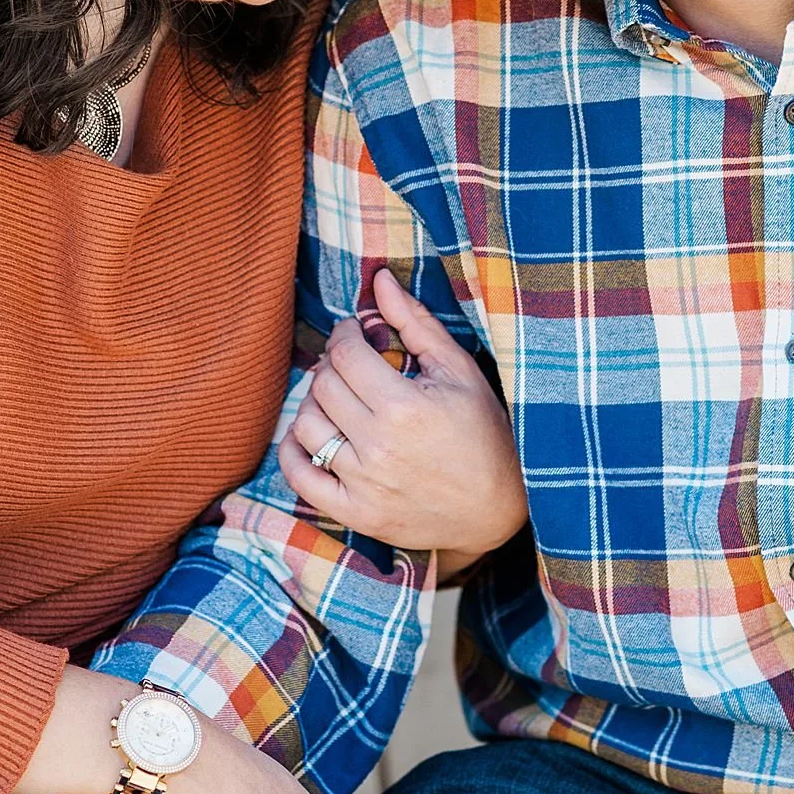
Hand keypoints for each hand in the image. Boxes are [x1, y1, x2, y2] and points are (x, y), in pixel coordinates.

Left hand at [279, 268, 526, 565]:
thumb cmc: (485, 434)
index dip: (343, 336)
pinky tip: (310, 436)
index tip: (354, 335)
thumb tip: (380, 279)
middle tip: (350, 366)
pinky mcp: (356, 513)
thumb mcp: (459, 371)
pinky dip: (293, 451)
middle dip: (332, 366)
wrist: (500, 510)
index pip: (343, 354)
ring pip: (306, 425)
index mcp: (404, 407)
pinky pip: (299, 476)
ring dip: (315, 404)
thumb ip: (414, 323)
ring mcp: (364, 484)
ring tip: (339, 400)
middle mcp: (378, 446)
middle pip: (322, 386)